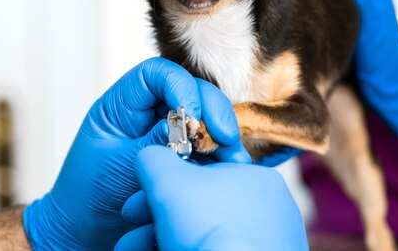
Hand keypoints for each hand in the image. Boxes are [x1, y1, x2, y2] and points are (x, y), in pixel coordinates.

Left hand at [23, 58, 249, 250]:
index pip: (156, 74)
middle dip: (212, 109)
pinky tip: (231, 169)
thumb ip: (154, 143)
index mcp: (122, 105)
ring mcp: (168, 132)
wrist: (86, 232)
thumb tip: (189, 125)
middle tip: (226, 137)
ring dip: (222, 135)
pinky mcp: (183, 154)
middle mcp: (148, 112)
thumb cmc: (89, 197)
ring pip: (205, 117)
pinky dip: (221, 155)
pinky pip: (208, 145)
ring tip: (233, 160)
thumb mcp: (120, 166)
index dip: (181, 86)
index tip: (193, 117)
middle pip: (190, 90)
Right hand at [115, 146, 309, 250]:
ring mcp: (264, 244)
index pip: (200, 174)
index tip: (135, 207)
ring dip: (158, 240)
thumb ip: (156, 160)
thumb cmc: (210, 228)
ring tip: (131, 250)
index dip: (161, 188)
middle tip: (130, 237)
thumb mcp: (169, 180)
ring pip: (201, 236)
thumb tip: (149, 156)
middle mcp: (267, 210)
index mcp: (256, 177)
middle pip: (197, 209)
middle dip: (154, 222)